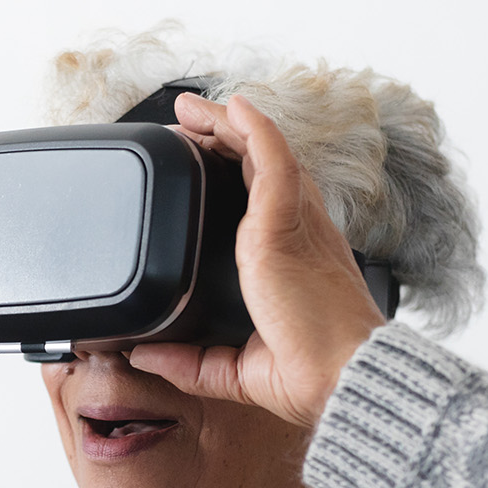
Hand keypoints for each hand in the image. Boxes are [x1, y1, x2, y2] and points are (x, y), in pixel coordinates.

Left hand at [125, 93, 385, 428]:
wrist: (342, 379)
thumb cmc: (310, 376)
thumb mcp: (233, 368)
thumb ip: (189, 361)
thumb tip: (146, 356)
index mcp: (293, 261)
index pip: (266, 202)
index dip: (239, 174)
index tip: (205, 162)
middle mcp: (300, 234)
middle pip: (261, 168)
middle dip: (226, 139)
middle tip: (188, 123)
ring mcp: (295, 225)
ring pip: (263, 154)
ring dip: (231, 124)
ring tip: (193, 108)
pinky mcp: (284, 225)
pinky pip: (272, 160)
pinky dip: (255, 130)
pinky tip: (235, 107)